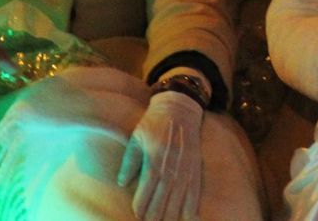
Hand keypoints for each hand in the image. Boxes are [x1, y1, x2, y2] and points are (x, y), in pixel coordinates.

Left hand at [117, 89, 202, 220]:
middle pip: (163, 194)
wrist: (180, 107)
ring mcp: (186, 164)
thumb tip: (122, 183)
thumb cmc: (154, 122)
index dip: (142, 203)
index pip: (147, 186)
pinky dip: (192, 203)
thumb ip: (129, 161)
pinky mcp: (196, 164)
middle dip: (156, 212)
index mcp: (155, 155)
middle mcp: (171, 162)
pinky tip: (189, 216)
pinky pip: (195, 188)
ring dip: (172, 212)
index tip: (137, 214)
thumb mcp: (136, 137)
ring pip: (179, 194)